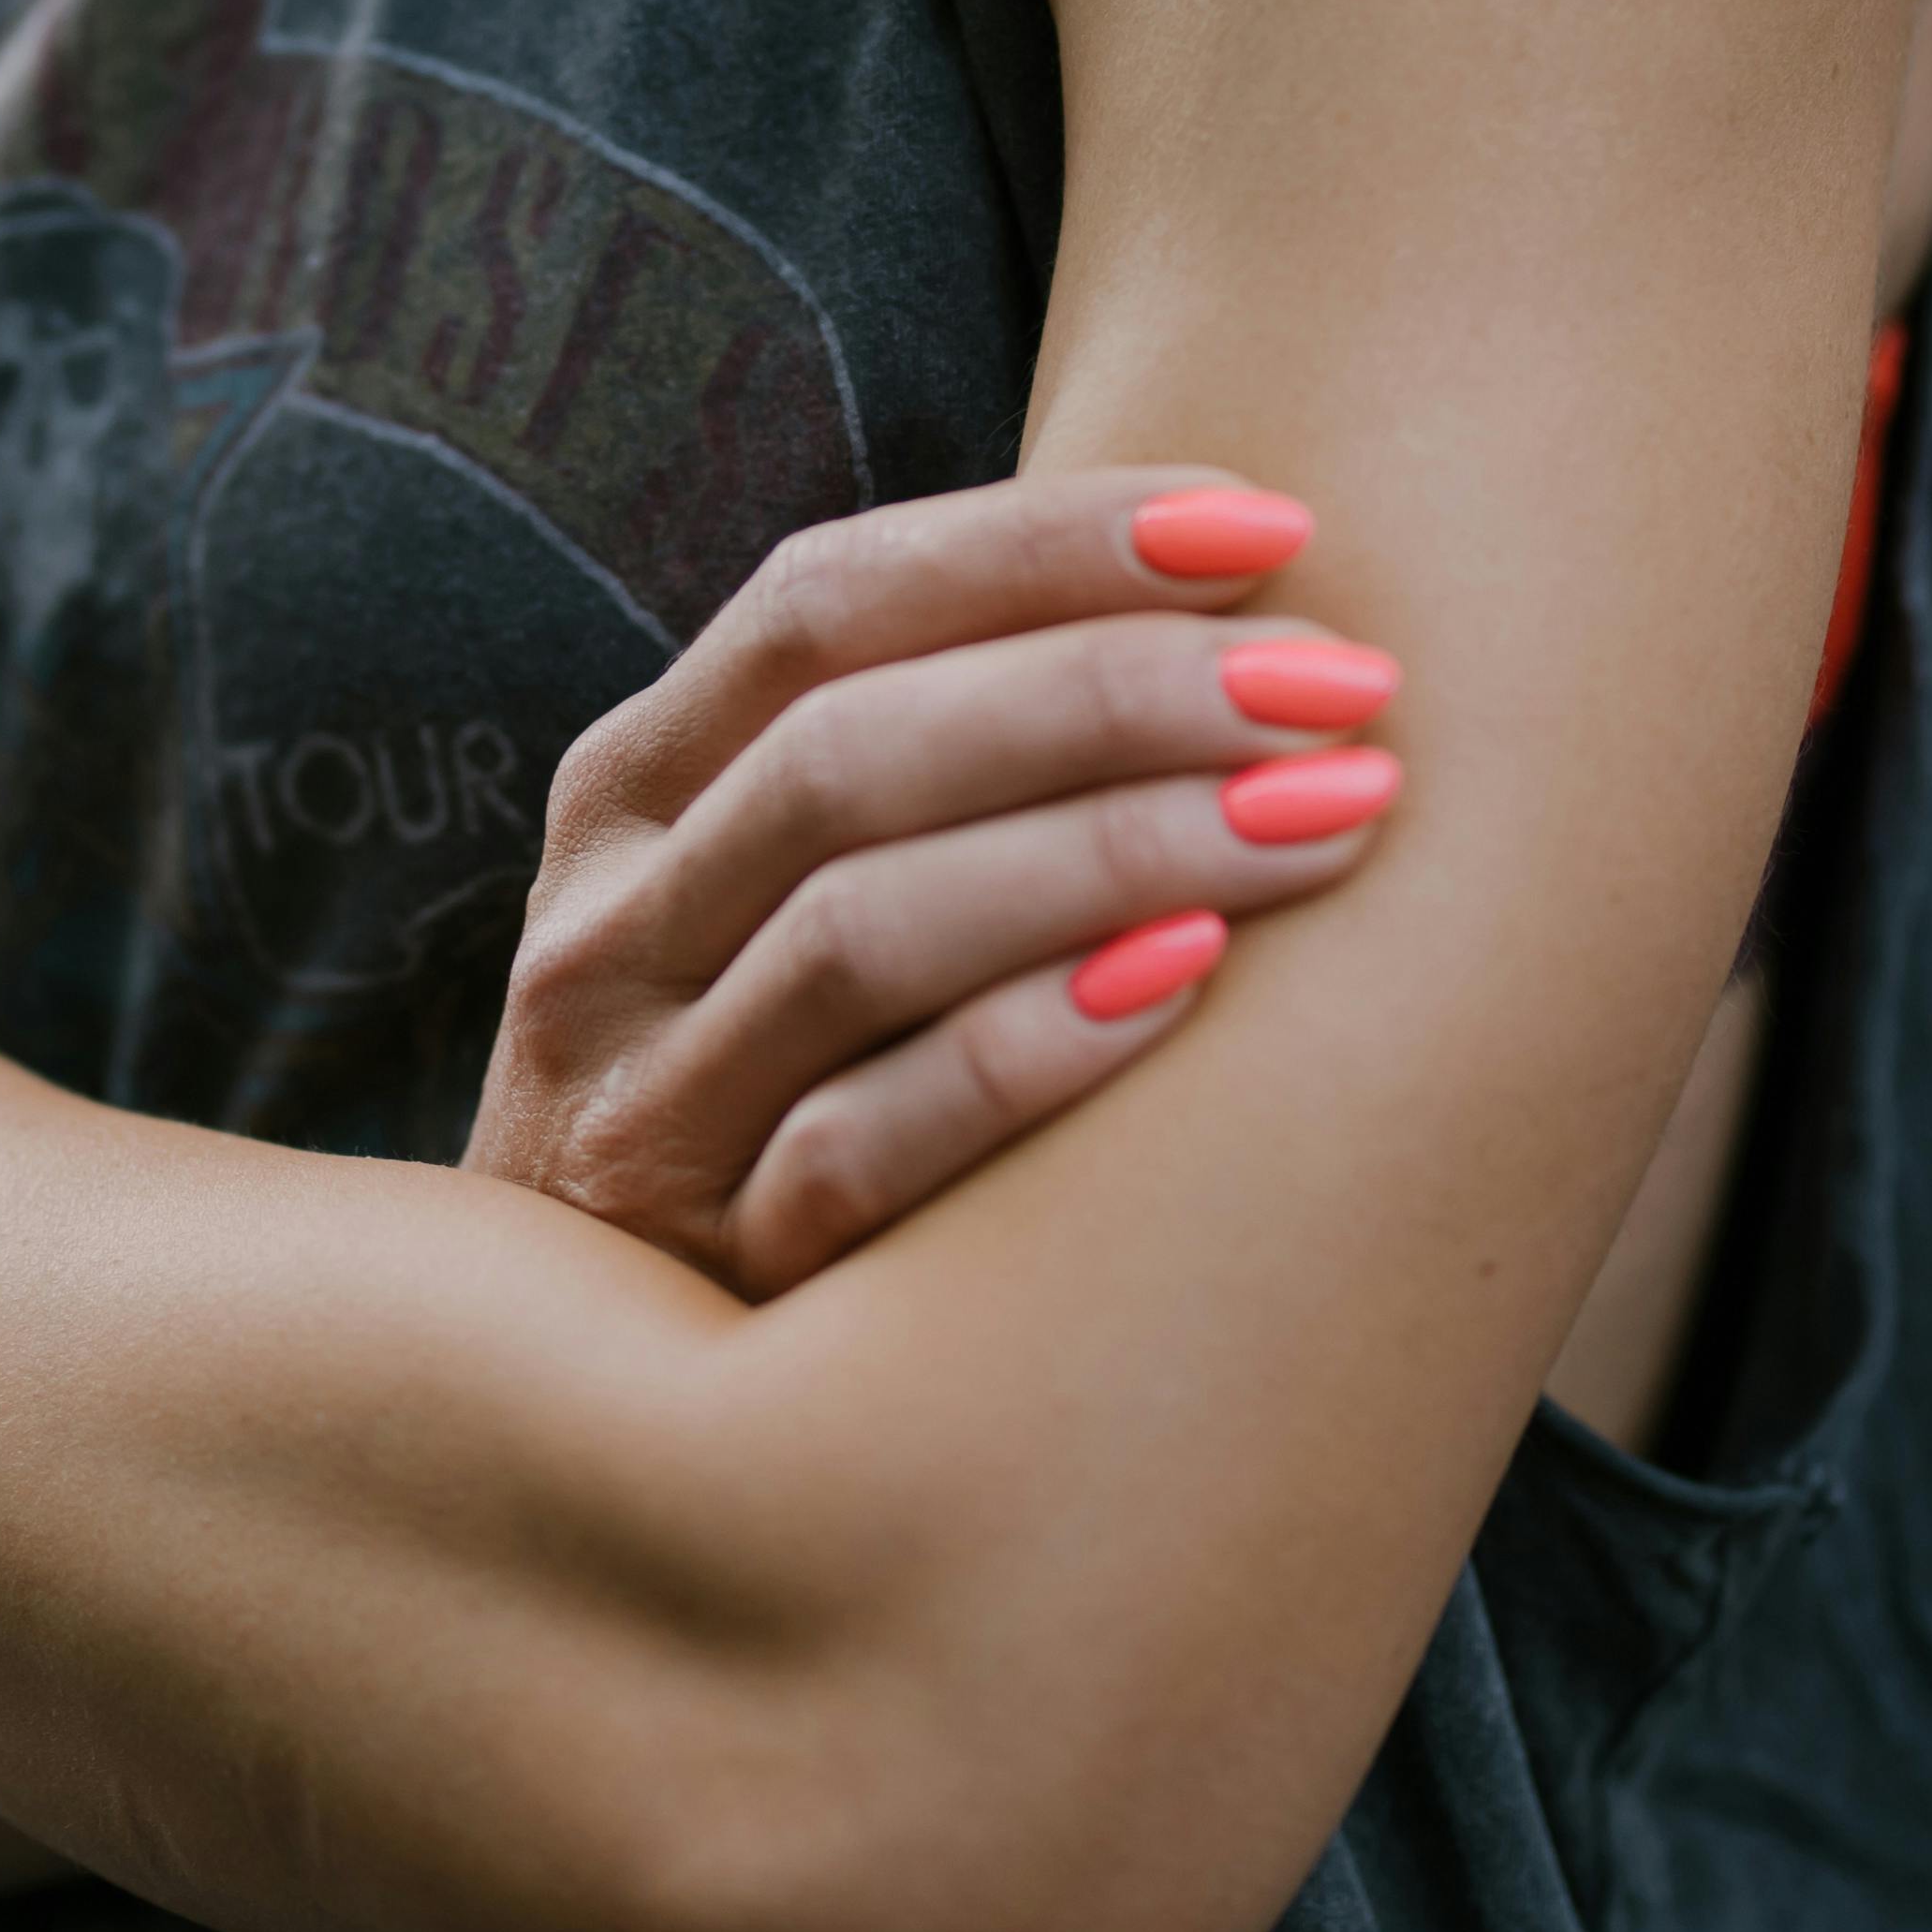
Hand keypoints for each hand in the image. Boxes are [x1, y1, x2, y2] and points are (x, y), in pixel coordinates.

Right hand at [469, 471, 1402, 1295]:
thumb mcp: (773, 903)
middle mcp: (608, 927)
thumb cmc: (777, 1095)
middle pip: (855, 750)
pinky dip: (1028, 1052)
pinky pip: (865, 1145)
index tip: (1270, 523)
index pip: (827, 599)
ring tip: (1325, 818)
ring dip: (1113, 850)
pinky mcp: (700, 1274)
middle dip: (1115, 690)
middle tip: (1338, 685)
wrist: (592, 1408)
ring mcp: (637, 1104)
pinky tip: (1191, 986)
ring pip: (865, 929)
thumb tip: (1227, 592)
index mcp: (633, 789)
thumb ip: (915, 763)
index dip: (1046, 541)